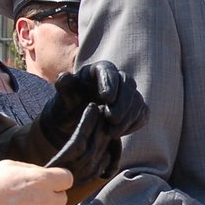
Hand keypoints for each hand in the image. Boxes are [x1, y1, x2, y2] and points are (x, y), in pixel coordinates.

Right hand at [0, 161, 72, 204]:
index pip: (67, 179)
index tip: (53, 181)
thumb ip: (32, 170)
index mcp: (42, 180)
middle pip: (62, 199)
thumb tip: (42, 174)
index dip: (59, 179)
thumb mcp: (11, 166)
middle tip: (34, 195)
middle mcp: (44, 200)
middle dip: (51, 196)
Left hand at [40, 62, 146, 179]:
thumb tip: (63, 76)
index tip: (106, 99)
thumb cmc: (67, 109)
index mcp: (98, 71)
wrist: (74, 124)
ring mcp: (128, 94)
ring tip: (112, 132)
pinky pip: (143, 113)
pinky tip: (120, 133)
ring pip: (137, 100)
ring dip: (128, 116)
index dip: (110, 83)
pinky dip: (134, 123)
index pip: (108, 71)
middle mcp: (116, 78)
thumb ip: (64, 88)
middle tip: (111, 119)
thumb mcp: (62, 100)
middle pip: (128, 84)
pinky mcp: (135, 108)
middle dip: (122, 103)